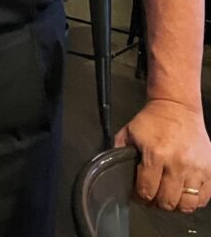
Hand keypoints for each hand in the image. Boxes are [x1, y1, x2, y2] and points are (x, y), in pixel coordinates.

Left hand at [116, 98, 210, 212]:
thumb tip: (113, 171)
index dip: (140, 197)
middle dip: (156, 204)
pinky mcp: (210, 169)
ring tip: (168, 198)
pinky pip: (204, 197)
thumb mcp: (128, 132)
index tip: (138, 196)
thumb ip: (119, 152)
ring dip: (176, 205)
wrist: (177, 107)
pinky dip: (194, 201)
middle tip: (152, 199)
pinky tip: (184, 194)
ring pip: (187, 204)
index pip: (147, 190)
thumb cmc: (152, 120)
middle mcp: (178, 163)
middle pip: (167, 201)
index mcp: (156, 155)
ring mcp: (197, 168)